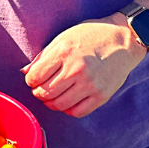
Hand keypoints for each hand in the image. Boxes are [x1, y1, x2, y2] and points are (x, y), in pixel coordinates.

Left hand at [22, 14, 145, 117]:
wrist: (123, 40)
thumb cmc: (91, 35)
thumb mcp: (64, 38)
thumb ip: (43, 56)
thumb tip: (25, 72)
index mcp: (64, 51)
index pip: (35, 76)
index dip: (30, 80)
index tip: (33, 79)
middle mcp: (76, 69)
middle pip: (45, 92)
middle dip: (38, 93)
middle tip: (40, 89)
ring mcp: (90, 84)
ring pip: (59, 105)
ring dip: (50, 103)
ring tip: (52, 96)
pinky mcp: (102, 95)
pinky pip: (78, 112)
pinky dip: (68, 110)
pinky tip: (67, 101)